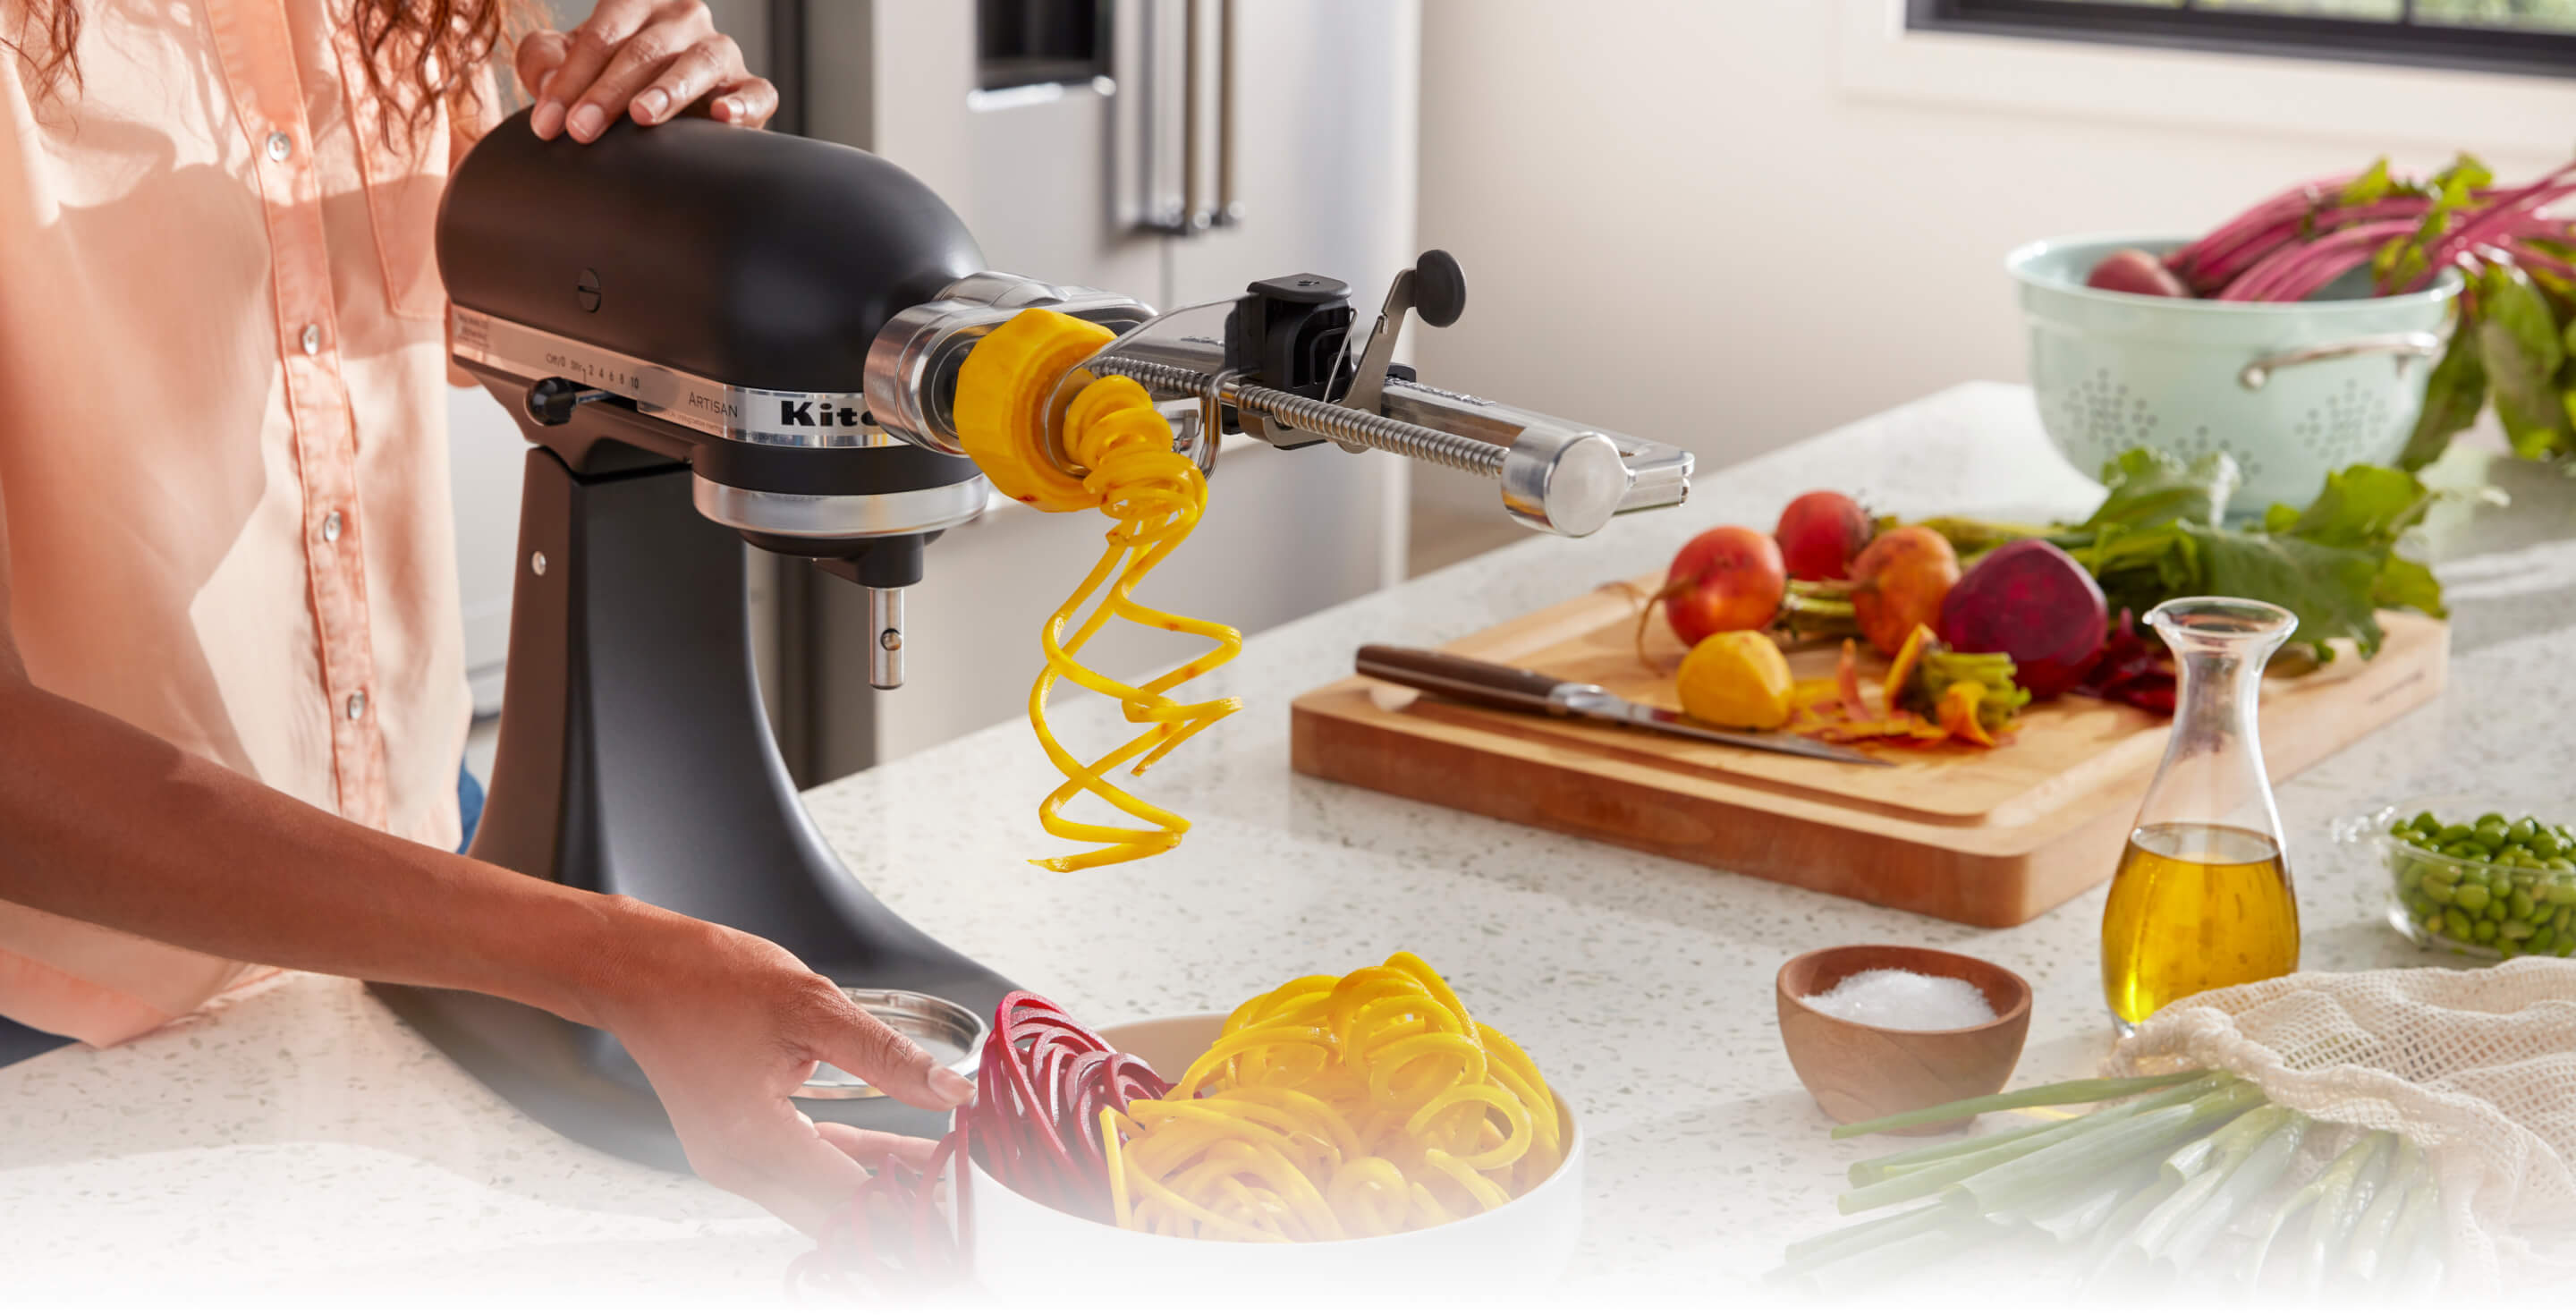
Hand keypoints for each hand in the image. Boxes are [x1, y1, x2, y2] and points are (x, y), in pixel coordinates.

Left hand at [519, 0, 777, 142]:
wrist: (661, 113)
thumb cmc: (609, 82)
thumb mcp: (567, 65)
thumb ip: (544, 60)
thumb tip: (547, 80)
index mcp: (638, 2)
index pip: (603, 33)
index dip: (571, 77)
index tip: (548, 124)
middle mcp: (684, 17)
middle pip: (644, 50)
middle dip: (608, 93)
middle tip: (581, 130)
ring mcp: (721, 50)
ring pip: (699, 63)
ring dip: (669, 90)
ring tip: (642, 115)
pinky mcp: (752, 86)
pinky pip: (757, 92)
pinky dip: (742, 104)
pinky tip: (721, 117)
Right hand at [580, 902, 973, 1233]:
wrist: (639, 970)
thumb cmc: (707, 979)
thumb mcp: (814, 1006)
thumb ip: (887, 1057)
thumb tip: (950, 1092)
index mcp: (756, 1140)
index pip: (852, 1203)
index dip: (912, 1206)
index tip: (962, 1197)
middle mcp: (738, 1166)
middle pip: (837, 1218)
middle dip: (902, 1210)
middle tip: (963, 1190)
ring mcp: (732, 1161)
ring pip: (823, 1201)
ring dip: (881, 1190)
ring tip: (945, 1172)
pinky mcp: (735, 1147)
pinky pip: (806, 1172)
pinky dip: (851, 1167)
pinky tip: (898, 1154)